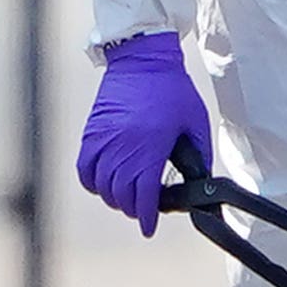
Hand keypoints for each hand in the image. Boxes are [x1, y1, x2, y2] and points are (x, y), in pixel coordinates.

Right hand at [77, 33, 210, 228]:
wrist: (144, 58)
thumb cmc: (173, 89)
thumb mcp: (196, 123)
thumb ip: (200, 157)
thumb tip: (203, 183)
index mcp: (151, 147)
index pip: (144, 195)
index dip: (147, 217)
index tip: (149, 228)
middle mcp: (123, 146)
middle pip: (121, 195)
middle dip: (133, 209)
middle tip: (143, 210)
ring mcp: (103, 140)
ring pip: (102, 186)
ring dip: (114, 198)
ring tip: (127, 197)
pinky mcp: (91, 132)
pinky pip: (84, 169)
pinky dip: (92, 183)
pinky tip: (104, 184)